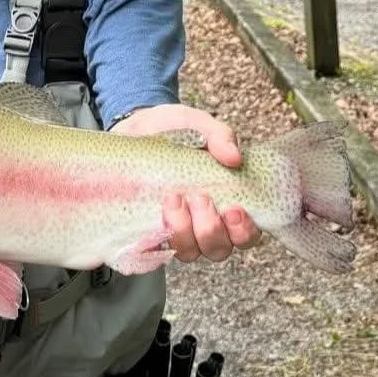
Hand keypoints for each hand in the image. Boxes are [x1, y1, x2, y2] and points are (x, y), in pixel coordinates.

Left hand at [110, 104, 260, 262]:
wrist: (131, 129)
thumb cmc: (170, 131)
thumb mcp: (196, 124)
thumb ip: (218, 136)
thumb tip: (234, 157)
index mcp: (225, 204)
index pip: (246, 235)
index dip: (244, 231)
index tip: (233, 209)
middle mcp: (203, 225)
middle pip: (219, 249)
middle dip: (210, 229)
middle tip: (199, 198)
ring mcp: (175, 231)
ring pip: (189, 253)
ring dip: (184, 231)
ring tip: (172, 199)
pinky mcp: (147, 232)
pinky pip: (154, 252)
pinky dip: (155, 240)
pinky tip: (154, 216)